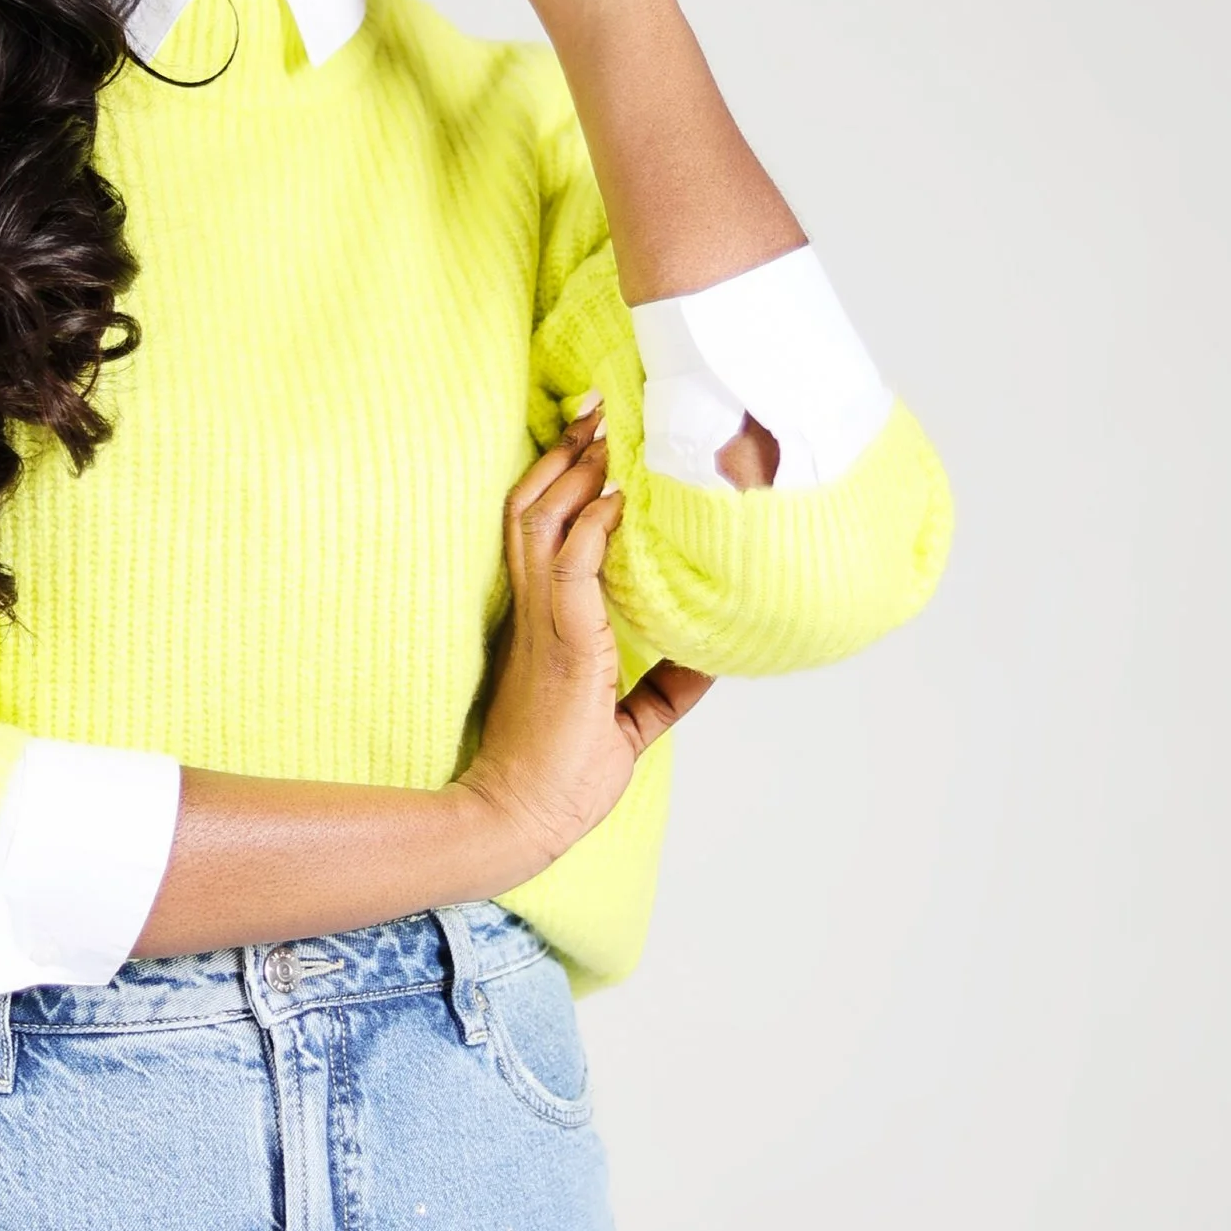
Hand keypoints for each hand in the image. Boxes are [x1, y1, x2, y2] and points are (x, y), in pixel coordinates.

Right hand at [457, 412, 711, 883]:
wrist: (521, 818)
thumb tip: (709, 658)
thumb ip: (664, 686)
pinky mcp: (561, 644)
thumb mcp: (630, 724)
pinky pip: (569, 568)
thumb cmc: (561, 777)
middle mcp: (535, 612)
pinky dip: (591, 527)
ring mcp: (543, 624)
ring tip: (604, 433)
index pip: (541, 532)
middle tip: (597, 412)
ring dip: (576, 475)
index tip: (594, 442)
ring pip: (543, 523)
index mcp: (543, 623)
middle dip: (565, 456)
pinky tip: (616, 499)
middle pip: (534, 508)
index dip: (562, 481)